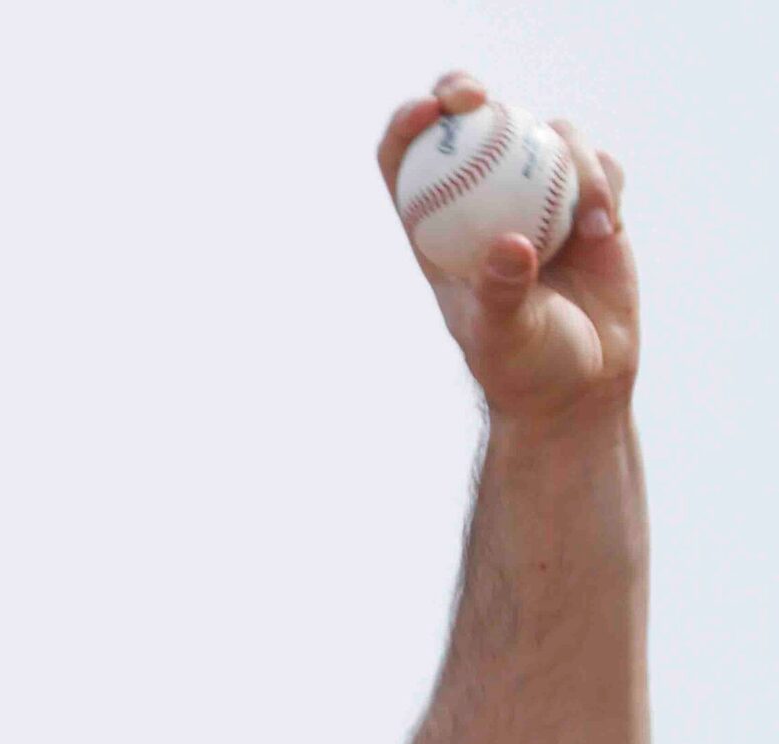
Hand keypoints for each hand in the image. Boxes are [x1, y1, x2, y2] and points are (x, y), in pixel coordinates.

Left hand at [379, 71, 638, 425]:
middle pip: (466, 124)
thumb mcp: (504, 337)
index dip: (407, 125)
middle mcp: (483, 202)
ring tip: (587, 225)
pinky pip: (598, 166)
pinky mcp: (589, 203)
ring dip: (567, 158)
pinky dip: (605, 184)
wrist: (580, 384)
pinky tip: (606, 229)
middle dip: (463, 92)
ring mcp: (538, 197)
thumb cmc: (524, 369)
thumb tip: (510, 244)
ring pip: (543, 135)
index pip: (405, 163)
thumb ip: (502, 293)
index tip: (427, 112)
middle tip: (476, 97)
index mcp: (437, 229)